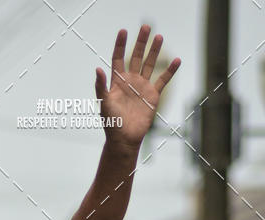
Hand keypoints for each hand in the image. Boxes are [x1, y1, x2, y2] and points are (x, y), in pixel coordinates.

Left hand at [95, 25, 180, 149]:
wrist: (124, 139)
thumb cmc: (111, 123)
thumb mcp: (104, 104)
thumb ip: (100, 86)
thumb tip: (97, 69)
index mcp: (117, 82)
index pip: (118, 58)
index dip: (120, 45)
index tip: (124, 31)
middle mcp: (130, 81)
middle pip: (136, 57)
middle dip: (141, 42)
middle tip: (146, 27)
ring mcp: (142, 87)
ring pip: (149, 65)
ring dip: (154, 51)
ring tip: (159, 37)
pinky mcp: (152, 95)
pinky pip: (163, 80)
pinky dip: (170, 71)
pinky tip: (176, 60)